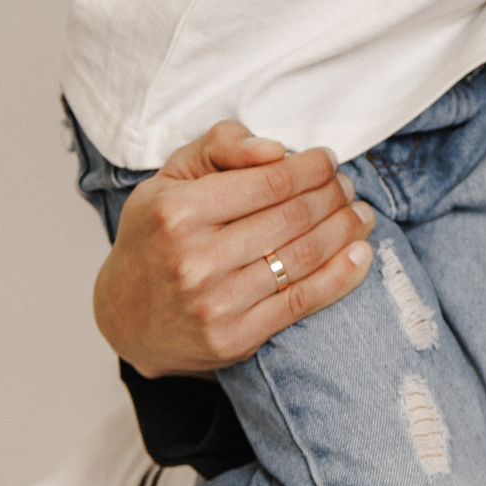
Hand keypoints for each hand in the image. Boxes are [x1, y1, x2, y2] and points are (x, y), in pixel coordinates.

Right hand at [92, 124, 375, 376]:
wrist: (125, 315)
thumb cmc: (156, 234)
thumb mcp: (173, 176)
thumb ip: (222, 146)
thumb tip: (276, 151)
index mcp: (178, 213)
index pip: (271, 181)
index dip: (312, 168)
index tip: (328, 161)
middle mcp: (194, 259)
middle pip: (293, 217)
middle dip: (332, 196)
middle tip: (347, 187)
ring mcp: (215, 304)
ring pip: (303, 257)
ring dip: (344, 231)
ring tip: (360, 214)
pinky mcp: (233, 339)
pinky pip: (302, 302)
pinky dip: (341, 276)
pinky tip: (359, 254)